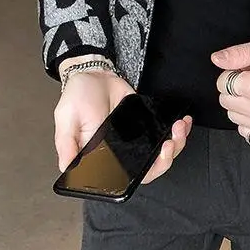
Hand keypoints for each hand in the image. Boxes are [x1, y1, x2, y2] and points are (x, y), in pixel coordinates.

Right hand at [54, 66, 192, 182]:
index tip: (157, 158)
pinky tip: (183, 121)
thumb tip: (66, 169)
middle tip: (170, 142)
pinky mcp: (146, 122)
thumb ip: (67, 144)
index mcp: (103, 157)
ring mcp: (137, 137)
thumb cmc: (76, 97)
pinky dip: (178, 129)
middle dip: (167, 157)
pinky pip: (164, 131)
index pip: (128, 177)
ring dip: (177, 142)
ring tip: (179, 127)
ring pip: (162, 150)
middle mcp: (122, 151)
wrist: (93, 73)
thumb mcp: (66, 120)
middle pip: (151, 166)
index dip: (147, 172)